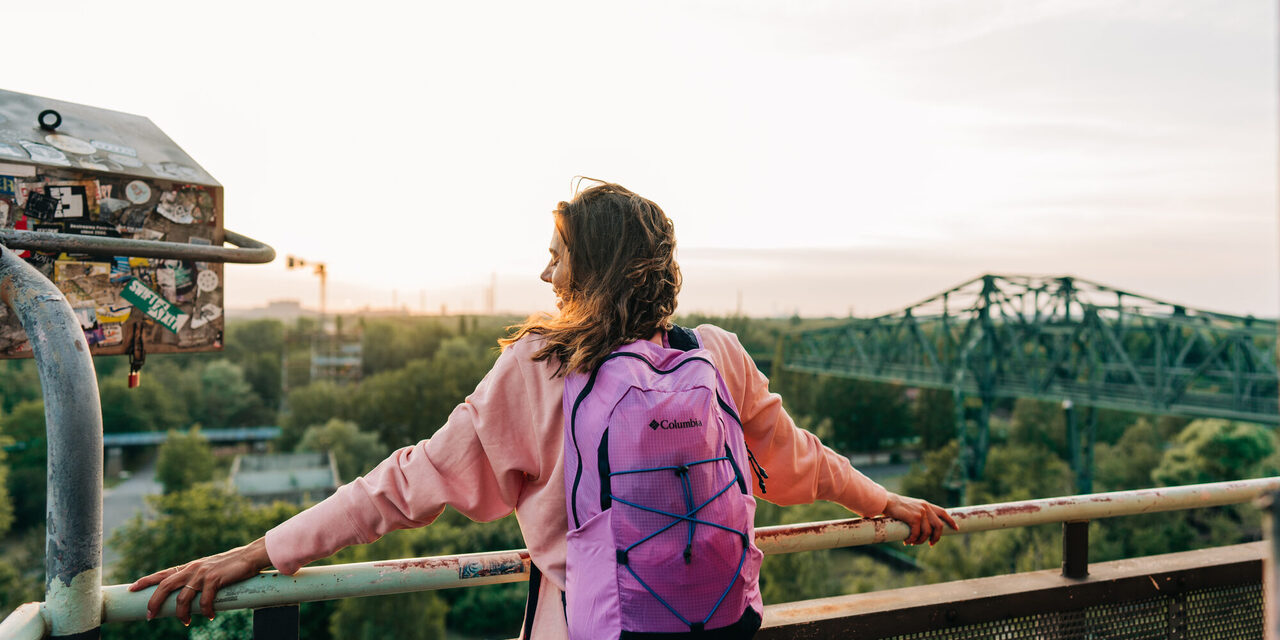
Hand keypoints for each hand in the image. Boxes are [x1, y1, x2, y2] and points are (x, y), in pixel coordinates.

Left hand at [128, 537, 271, 624]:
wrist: (249, 557)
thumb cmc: (230, 566)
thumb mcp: (209, 570)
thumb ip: (197, 579)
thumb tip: (189, 597)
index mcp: (189, 567)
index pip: (162, 573)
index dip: (146, 581)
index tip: (131, 588)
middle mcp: (192, 568)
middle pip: (165, 586)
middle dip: (154, 602)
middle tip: (150, 616)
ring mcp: (202, 573)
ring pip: (182, 597)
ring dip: (181, 613)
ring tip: (186, 622)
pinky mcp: (214, 579)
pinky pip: (204, 600)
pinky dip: (205, 611)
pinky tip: (210, 615)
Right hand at [881, 492, 957, 546]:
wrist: (886, 501)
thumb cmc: (895, 507)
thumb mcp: (911, 508)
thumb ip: (918, 514)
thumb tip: (922, 529)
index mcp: (926, 505)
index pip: (943, 512)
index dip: (950, 521)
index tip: (956, 528)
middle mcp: (925, 507)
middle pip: (939, 526)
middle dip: (936, 537)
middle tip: (931, 544)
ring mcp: (921, 512)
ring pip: (927, 532)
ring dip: (920, 541)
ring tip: (913, 543)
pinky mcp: (914, 517)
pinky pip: (917, 534)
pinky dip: (912, 540)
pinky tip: (907, 541)